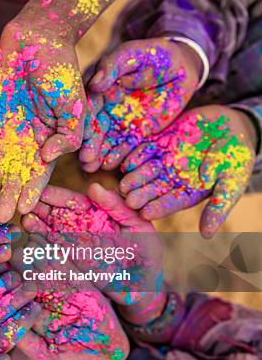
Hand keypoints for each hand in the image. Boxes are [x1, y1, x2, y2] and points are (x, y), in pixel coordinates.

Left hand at [0, 0, 84, 221]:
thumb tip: (49, 157)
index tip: (21, 210)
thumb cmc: (61, 69)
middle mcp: (24, 139)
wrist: (37, 37)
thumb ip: (69, 133)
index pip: (39, 172)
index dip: (30, 191)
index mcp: (48, 139)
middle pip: (14, 174)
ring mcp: (4, 129)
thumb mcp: (74, 103)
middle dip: (6, 195)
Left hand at [2, 236, 127, 359]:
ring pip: (43, 265)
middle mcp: (39, 300)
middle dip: (15, 254)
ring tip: (24, 226)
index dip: (3, 276)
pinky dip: (58, 252)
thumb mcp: (48, 359)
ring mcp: (58, 291)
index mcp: (26, 315)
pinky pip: (67, 266)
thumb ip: (30, 345)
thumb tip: (11, 330)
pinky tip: (48, 237)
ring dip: (34, 246)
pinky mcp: (79, 285)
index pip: (11, 293)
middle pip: (23, 274)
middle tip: (6, 234)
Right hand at [22, 183, 165, 322]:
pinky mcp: (70, 268)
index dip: (56, 196)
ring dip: (35, 226)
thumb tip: (93, 187)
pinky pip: (51, 257)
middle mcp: (80, 229)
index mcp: (96, 214)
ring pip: (48, 234)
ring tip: (24, 220)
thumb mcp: (138, 225)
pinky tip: (28, 243)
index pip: (72, 202)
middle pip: (54, 215)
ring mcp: (72, 248)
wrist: (145, 290)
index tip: (40, 191)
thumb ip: (117, 206)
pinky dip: (39, 250)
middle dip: (38, 208)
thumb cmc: (147, 254)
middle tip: (24, 203)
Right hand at [81, 38, 201, 171]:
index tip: (79, 137)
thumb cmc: (154, 55)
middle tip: (85, 161)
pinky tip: (114, 166)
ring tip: (93, 169)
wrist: (181, 67)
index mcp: (99, 91)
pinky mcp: (136, 132)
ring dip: (99, 156)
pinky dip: (119, 157)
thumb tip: (95, 83)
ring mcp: (120, 123)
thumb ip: (113, 67)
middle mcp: (105, 109)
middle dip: (89, 146)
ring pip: (107, 142)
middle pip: (94, 131)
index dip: (83, 125)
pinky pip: (127, 146)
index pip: (87, 110)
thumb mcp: (132, 54)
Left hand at [120, 106, 255, 237]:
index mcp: (187, 192)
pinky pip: (144, 148)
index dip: (159, 208)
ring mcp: (163, 160)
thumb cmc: (236, 156)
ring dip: (134, 177)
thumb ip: (219, 204)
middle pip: (153, 189)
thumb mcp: (232, 180)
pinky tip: (125, 161)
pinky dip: (135, 154)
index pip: (171, 203)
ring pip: (145, 170)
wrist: (232, 125)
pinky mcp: (158, 141)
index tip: (146, 213)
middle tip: (129, 201)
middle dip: (141, 195)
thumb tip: (207, 234)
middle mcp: (171, 178)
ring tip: (124, 184)